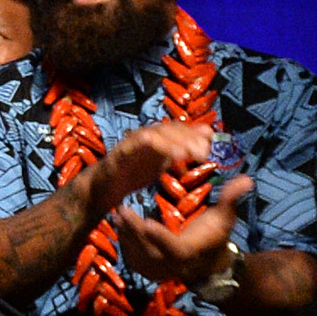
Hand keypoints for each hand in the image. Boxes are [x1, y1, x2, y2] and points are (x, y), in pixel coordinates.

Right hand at [94, 120, 220, 211]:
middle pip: (169, 129)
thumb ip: (181, 149)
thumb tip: (206, 135)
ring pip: (154, 134)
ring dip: (173, 142)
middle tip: (203, 152)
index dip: (195, 132)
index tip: (212, 141)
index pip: (178, 128)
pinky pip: (136, 146)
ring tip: (188, 153)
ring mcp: (132, 143)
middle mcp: (145, 136)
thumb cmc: (133, 172)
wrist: (105, 186)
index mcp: (156, 138)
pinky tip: (167, 154)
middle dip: (188, 138)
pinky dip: (152, 146)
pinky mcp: (120, 153)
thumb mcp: (162, 161)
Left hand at [110, 173, 247, 286]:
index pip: (174, 249)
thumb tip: (246, 180)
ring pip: (136, 254)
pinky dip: (124, 240)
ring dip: (125, 233)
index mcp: (189, 252)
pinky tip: (118, 222)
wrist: (207, 263)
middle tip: (122, 209)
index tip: (149, 221)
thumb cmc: (215, 235)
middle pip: (148, 251)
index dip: (161, 238)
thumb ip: (231, 199)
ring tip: (117, 212)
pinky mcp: (147, 269)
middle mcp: (171, 265)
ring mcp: (157, 270)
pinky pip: (131, 256)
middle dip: (134, 231)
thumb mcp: (225, 218)